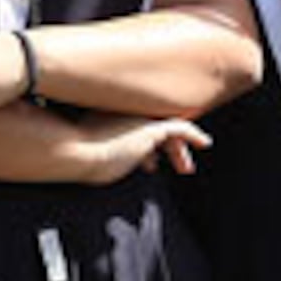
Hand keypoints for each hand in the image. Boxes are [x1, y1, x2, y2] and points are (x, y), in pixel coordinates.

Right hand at [73, 115, 210, 184]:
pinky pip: (181, 127)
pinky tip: (205, 143)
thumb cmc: (75, 159)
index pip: (133, 128)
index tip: (151, 163)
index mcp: (107, 115)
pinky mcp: (152, 127)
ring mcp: (138, 117)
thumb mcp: (85, 153)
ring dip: (177, 150)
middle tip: (173, 167)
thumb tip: (99, 167)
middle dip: (166, 149)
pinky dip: (194, 134)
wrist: (77, 152)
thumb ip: (94, 153)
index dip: (147, 148)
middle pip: (153, 128)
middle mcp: (125, 112)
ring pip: (168, 129)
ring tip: (185, 168)